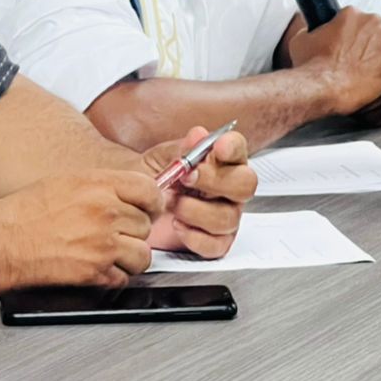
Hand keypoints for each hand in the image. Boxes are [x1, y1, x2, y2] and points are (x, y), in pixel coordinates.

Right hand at [0, 170, 162, 288]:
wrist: (1, 242)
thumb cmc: (26, 211)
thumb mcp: (68, 182)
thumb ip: (104, 186)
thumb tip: (133, 193)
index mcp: (98, 184)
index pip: (149, 190)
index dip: (150, 201)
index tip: (146, 208)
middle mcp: (105, 212)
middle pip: (146, 224)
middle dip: (133, 230)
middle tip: (114, 231)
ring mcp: (102, 244)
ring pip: (143, 255)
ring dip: (129, 255)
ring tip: (108, 251)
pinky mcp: (95, 272)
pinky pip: (125, 277)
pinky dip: (114, 275)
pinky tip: (95, 265)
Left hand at [142, 127, 253, 258]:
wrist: (134, 207)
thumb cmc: (152, 180)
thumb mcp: (161, 159)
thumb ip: (181, 148)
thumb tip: (198, 135)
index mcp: (220, 161)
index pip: (238, 148)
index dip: (233, 147)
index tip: (218, 147)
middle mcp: (229, 188)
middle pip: (245, 184)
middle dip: (215, 180)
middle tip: (186, 178)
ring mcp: (226, 215)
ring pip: (228, 217)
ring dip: (196, 210)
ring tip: (171, 203)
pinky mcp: (215, 242)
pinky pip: (216, 244)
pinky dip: (194, 236)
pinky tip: (177, 224)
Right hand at [287, 7, 380, 123]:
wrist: (321, 86)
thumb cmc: (313, 66)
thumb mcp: (302, 39)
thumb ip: (313, 31)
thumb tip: (313, 32)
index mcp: (352, 15)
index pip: (363, 20)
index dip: (360, 35)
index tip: (356, 46)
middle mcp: (374, 23)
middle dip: (377, 47)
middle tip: (367, 62)